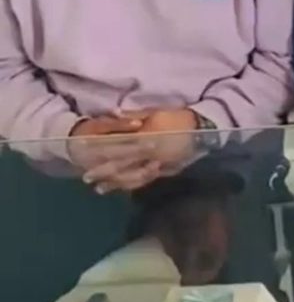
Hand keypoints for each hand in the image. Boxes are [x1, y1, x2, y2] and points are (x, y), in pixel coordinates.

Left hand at [77, 109, 199, 194]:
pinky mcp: (165, 170)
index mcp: (144, 137)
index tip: (85, 153)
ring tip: (101, 189)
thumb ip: (133, 116)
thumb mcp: (154, 112)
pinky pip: (145, 180)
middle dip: (104, 172)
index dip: (100, 150)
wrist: (202, 128)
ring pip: (132, 176)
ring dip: (116, 183)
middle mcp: (149, 153)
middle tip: (87, 179)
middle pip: (122, 165)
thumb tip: (113, 113)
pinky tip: (123, 188)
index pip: (117, 145)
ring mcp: (157, 164)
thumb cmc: (177, 117)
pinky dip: (132, 185)